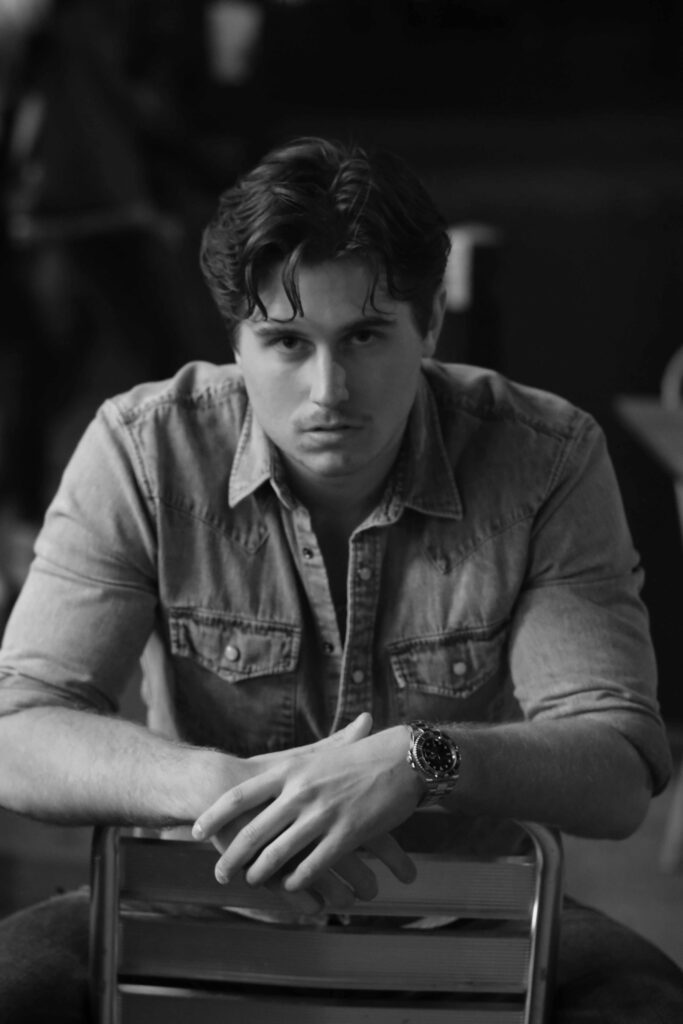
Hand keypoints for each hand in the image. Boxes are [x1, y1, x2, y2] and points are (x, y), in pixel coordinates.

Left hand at [192, 721, 420, 894]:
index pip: (241, 795)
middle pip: (254, 831)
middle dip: (232, 856)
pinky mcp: (347, 834)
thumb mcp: (318, 756)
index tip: (196, 832)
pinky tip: (291, 887)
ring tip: (250, 882)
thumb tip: (260, 781)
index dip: (215, 816)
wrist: (401, 758)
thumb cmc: (359, 757)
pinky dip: (298, 881)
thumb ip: (290, 769)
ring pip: (280, 853)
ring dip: (261, 873)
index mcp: (291, 770)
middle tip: (219, 873)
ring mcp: (323, 814)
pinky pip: (314, 865)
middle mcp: (301, 793)